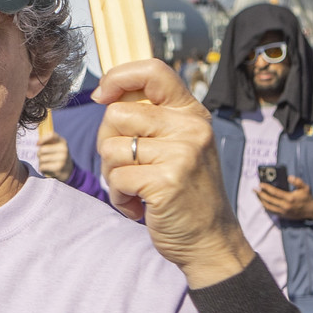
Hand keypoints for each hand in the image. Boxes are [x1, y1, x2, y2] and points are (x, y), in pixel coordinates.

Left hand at [37, 133, 73, 181]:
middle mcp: (64, 149)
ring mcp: (62, 158)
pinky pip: (42, 166)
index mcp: (62, 142)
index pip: (52, 135)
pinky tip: (45, 168)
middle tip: (41, 156)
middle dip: (38, 153)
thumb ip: (48, 142)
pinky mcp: (59, 167)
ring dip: (40, 161)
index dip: (42, 139)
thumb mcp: (56, 146)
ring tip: (44, 163)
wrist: (68, 170)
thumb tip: (37, 143)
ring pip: (41, 158)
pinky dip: (41, 168)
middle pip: (42, 149)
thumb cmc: (57, 156)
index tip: (37, 144)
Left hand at [94, 59, 252, 288]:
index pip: (153, 71)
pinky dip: (118, 196)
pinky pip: (116, 178)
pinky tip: (140, 206)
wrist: (210, 240)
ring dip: (113, 174)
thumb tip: (105, 95)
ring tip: (138, 189)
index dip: (118, 77)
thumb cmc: (183, 192)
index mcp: (192, 114)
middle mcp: (191, 128)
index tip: (101, 95)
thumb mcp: (178, 145)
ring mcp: (182, 154)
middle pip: (116, 114)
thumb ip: (152, 119)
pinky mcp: (168, 181)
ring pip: (110, 147)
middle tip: (130, 167)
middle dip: (108, 143)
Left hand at [257, 177, 312, 222]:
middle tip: (254, 189)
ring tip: (257, 194)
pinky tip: (262, 201)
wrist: (312, 212)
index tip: (260, 184)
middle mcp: (285, 206)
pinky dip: (265, 206)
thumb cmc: (307, 198)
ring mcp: (283, 212)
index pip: (275, 192)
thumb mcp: (306, 188)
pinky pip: (271, 211)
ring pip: (268, 206)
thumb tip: (289, 177)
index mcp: (290, 198)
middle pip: (269, 199)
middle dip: (260, 194)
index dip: (266, 188)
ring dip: (261, 200)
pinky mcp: (283, 215)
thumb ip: (298, 182)